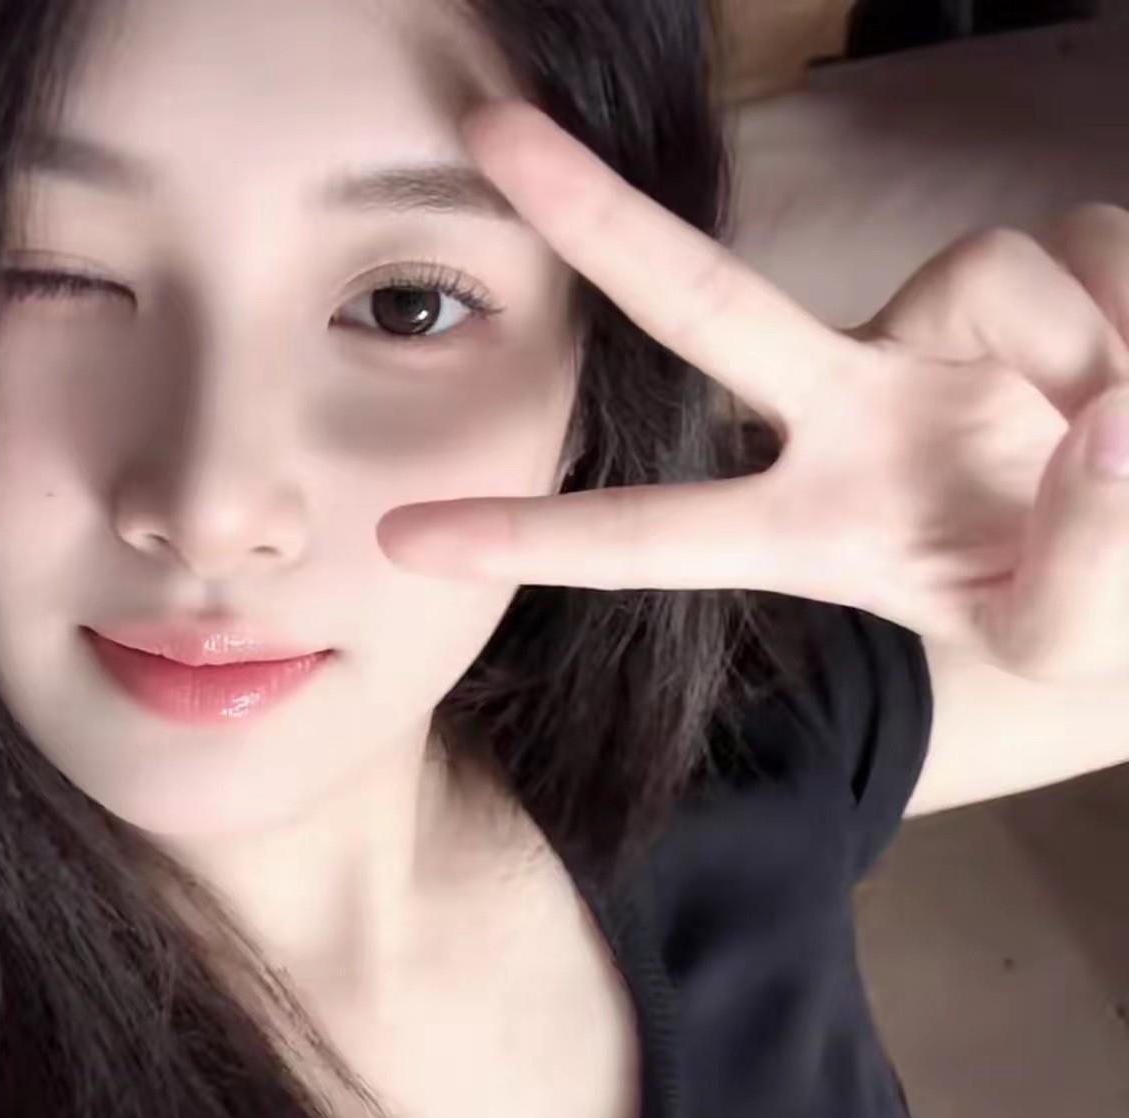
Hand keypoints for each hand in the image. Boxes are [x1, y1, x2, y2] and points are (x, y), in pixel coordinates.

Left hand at [376, 101, 1128, 683]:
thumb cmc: (1092, 613)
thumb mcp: (1068, 636)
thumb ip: (1082, 568)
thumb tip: (1103, 422)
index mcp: (817, 528)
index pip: (659, 535)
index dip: (537, 537)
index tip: (405, 537)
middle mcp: (844, 415)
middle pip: (704, 303)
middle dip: (600, 220)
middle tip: (488, 134)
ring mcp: (922, 336)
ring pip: (990, 280)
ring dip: (1085, 355)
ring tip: (1127, 433)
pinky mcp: (1017, 274)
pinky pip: (1082, 258)